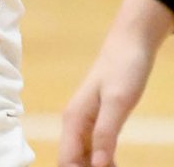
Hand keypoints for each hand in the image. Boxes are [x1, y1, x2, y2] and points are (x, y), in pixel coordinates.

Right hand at [59, 0, 172, 166]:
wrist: (131, 42)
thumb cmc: (124, 68)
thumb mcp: (118, 103)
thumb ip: (105, 135)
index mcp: (73, 119)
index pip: (66, 161)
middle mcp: (75, 122)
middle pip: (72, 162)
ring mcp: (86, 121)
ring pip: (84, 158)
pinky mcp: (98, 120)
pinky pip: (95, 150)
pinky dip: (103, 163)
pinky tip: (115, 166)